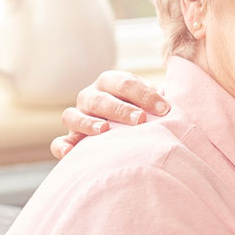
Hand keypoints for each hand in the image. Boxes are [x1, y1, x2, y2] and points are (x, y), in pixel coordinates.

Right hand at [49, 70, 169, 158]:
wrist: (124, 124)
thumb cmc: (141, 110)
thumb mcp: (150, 101)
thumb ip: (160, 99)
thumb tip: (176, 104)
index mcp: (110, 82)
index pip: (124, 83)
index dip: (144, 94)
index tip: (165, 109)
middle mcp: (90, 96)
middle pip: (100, 98)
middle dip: (120, 108)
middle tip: (140, 119)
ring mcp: (77, 116)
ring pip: (73, 115)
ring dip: (87, 122)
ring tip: (104, 130)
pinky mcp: (70, 138)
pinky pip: (59, 142)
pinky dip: (61, 146)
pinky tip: (70, 152)